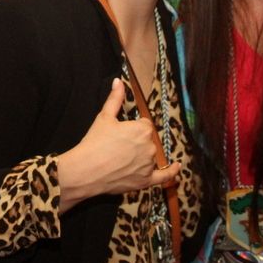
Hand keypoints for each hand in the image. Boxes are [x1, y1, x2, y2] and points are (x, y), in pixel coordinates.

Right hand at [56, 78, 180, 212]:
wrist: (85, 171)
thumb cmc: (94, 143)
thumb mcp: (104, 117)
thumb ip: (115, 98)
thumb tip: (118, 81)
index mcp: (142, 129)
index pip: (144, 125)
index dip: (132, 129)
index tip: (121, 134)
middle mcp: (150, 146)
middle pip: (147, 141)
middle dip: (135, 143)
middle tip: (116, 147)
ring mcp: (149, 165)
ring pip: (150, 157)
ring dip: (141, 157)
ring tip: (120, 160)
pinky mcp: (145, 181)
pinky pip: (164, 176)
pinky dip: (172, 171)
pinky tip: (177, 166)